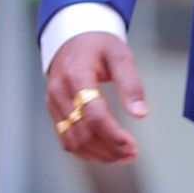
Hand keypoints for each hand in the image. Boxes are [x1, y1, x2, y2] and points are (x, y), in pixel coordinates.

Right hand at [46, 31, 147, 163]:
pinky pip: (65, 137)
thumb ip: (131, 83)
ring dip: (96, 154)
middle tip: (131, 153)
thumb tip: (140, 113)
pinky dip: (84, 150)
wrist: (73, 36)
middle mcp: (60, 92)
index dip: (113, 134)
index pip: (93, 115)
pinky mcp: (53, 110)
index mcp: (77, 76)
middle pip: (82, 132)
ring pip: (70, 140)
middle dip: (108, 148)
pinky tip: (103, 152)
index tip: (130, 145)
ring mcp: (53, 103)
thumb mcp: (121, 55)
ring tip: (121, 156)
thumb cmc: (99, 44)